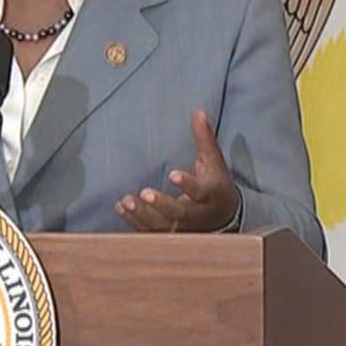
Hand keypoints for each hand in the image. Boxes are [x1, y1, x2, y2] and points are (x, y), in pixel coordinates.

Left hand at [115, 109, 241, 233]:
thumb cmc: (215, 184)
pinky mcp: (170, 234)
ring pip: (162, 226)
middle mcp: (196, 215)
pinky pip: (151, 232)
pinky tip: (122, 208)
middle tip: (145, 193)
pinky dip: (135, 222)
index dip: (187, 183)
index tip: (172, 174)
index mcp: (209, 194)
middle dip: (162, 205)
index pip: (199, 190)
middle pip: (179, 214)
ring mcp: (182, 228)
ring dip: (143, 215)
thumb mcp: (213, 161)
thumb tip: (198, 111)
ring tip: (126, 201)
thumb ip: (204, 138)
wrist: (223, 216)